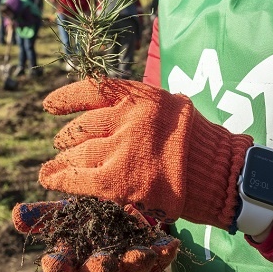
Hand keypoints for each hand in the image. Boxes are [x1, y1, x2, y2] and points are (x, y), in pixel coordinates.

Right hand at [12, 200, 179, 271]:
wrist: (127, 213)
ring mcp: (125, 267)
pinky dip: (163, 253)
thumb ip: (44, 214)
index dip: (57, 265)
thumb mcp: (68, 211)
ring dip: (135, 263)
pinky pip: (159, 261)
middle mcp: (97, 266)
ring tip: (141, 252)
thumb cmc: (90, 216)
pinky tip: (169, 244)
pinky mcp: (151, 262)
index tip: (55, 263)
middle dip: (99, 270)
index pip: (60, 264)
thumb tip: (17, 214)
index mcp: (74, 254)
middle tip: (104, 262)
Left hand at [40, 78, 252, 227]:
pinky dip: (60, 179)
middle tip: (62, 146)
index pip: (92, 90)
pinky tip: (49, 179)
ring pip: (78, 152)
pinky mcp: (121, 181)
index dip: (65, 98)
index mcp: (142, 96)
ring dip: (64, 160)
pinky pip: (79, 178)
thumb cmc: (198, 144)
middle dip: (68, 138)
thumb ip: (136, 108)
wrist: (223, 175)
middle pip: (82, 126)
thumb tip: (98, 111)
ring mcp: (125, 149)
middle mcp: (130, 118)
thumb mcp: (168, 108)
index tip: (49, 105)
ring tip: (56, 166)